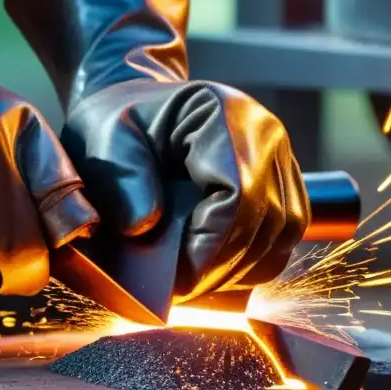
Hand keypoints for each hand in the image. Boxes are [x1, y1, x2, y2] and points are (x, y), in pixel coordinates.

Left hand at [62, 79, 309, 298]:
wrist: (133, 100)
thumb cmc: (116, 121)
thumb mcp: (105, 143)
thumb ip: (123, 184)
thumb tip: (145, 229)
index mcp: (224, 114)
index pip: (238, 195)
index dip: (212, 246)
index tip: (177, 278)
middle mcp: (265, 133)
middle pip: (268, 219)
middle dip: (225, 266)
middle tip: (181, 290)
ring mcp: (279, 154)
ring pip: (285, 230)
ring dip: (243, 267)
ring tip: (198, 282)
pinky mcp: (281, 176)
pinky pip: (285, 229)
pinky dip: (255, 257)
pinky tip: (218, 268)